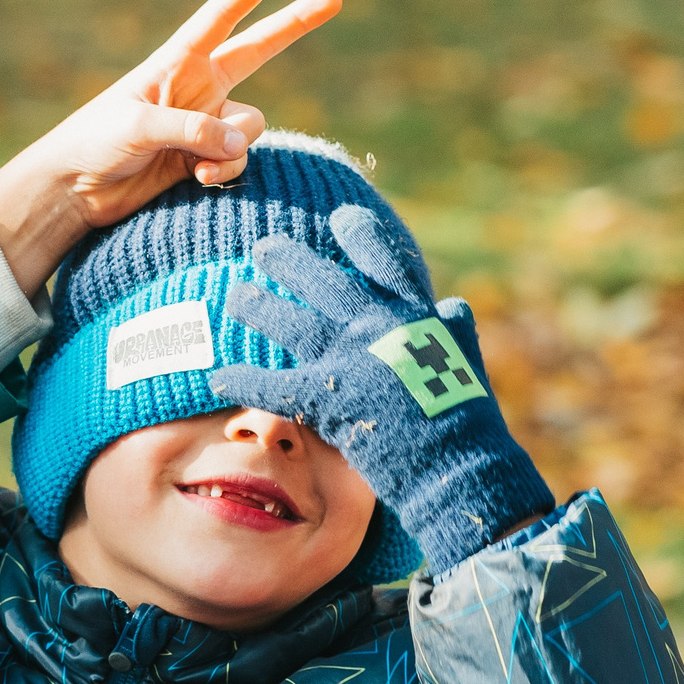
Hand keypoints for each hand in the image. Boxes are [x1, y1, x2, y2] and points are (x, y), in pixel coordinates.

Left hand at [0, 0, 342, 292]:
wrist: (74, 189)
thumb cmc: (95, 143)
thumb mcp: (138, 126)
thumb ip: (192, 130)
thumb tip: (240, 142)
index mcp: (176, 63)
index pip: (221, 17)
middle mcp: (197, 87)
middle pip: (257, 49)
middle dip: (294, 23)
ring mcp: (204, 123)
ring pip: (251, 124)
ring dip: (236, 145)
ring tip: (200, 167)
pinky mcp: (203, 158)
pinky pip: (238, 158)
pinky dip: (226, 169)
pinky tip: (200, 180)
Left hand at [213, 206, 554, 573]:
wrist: (457, 466)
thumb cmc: (467, 420)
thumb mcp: (466, 359)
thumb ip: (452, 329)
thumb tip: (452, 304)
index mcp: (414, 314)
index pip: (385, 260)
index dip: (361, 234)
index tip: (341, 216)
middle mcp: (378, 327)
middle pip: (325, 282)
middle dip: (290, 261)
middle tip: (262, 247)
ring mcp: (349, 360)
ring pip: (292, 323)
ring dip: (259, 307)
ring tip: (234, 296)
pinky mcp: (326, 398)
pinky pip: (272, 385)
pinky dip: (243, 380)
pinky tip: (217, 376)